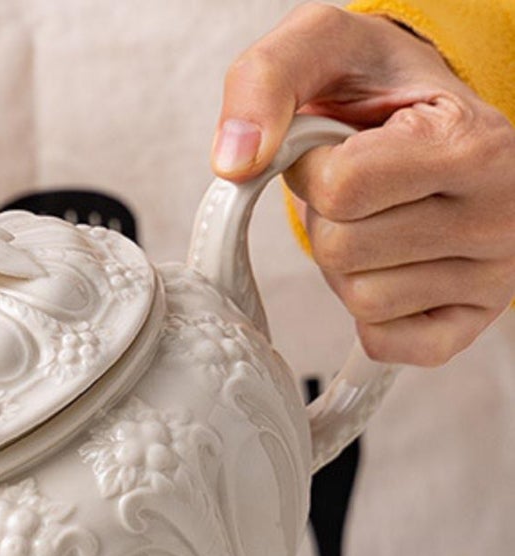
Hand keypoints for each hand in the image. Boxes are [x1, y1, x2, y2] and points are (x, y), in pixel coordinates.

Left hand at [213, 3, 514, 364]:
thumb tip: (234, 160)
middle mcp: (501, 210)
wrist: (429, 115)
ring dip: (347, 264)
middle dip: (328, 219)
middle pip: (343, 251)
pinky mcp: (471, 321)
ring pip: (361, 300)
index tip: (337, 148)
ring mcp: (494, 274)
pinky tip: (394, 263)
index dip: (313, 171)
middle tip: (362, 190)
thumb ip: (267, 80)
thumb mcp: (324, 47)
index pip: (341, 189)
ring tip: (380, 219)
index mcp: (472, 141)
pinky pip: (385, 342)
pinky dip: (370, 312)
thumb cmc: (379, 89)